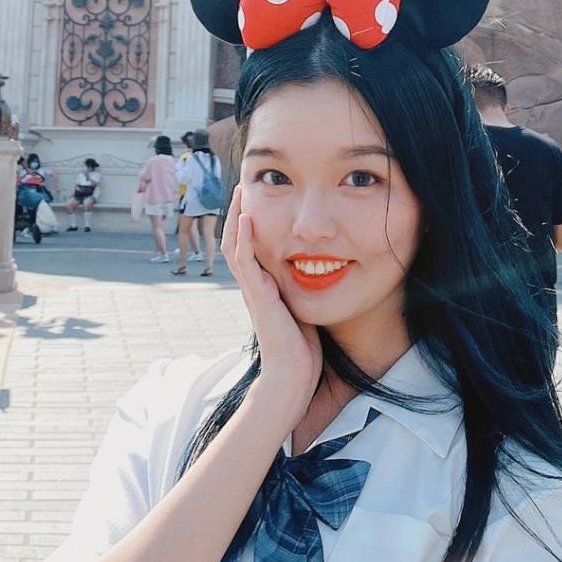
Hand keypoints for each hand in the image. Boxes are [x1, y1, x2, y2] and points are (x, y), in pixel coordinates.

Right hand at [221, 186, 321, 417]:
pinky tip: (247, 217)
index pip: (251, 248)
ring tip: (241, 192)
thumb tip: (325, 272)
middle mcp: (254, 285)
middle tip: (243, 186)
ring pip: (235, 246)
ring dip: (237, 217)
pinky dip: (244, 238)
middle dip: (239, 212)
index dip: (251, 224)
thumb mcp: (305, 310)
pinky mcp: (257, 296)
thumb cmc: (303, 349)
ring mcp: (252, 290)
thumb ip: (307, 291)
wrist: (292, 375)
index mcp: (264, 287)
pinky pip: (245, 261)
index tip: (258, 198)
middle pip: (237, 241)